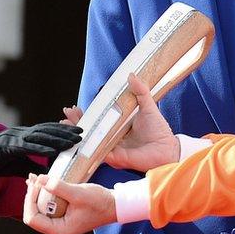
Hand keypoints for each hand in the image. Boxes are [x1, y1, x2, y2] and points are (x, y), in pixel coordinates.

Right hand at [0, 123, 82, 182]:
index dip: (63, 131)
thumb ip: (32, 166)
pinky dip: (41, 147)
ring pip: (40, 136)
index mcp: (23, 136)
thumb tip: (47, 172)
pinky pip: (27, 146)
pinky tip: (52, 149)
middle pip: (47, 130)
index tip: (78, 133)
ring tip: (73, 141)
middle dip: (65, 131)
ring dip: (58, 138)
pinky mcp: (7, 145)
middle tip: (82, 133)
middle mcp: (21, 133)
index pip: (47, 131)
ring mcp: (14, 137)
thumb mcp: (16, 165)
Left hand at [23, 173, 115, 233]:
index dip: (30, 201)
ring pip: (40, 208)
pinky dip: (44, 194)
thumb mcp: (78, 194)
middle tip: (35, 180)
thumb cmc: (101, 204)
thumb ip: (58, 187)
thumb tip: (42, 181)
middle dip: (32, 195)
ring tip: (37, 179)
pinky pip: (48, 205)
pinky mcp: (62, 215)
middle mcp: (57, 229)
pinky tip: (43, 183)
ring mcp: (59, 222)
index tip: (35, 186)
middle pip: (34, 214)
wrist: (113, 205)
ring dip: (37, 193)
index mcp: (59, 230)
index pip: (33, 218)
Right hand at [63, 74, 179, 172]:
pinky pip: (99, 153)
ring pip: (91, 141)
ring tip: (67, 124)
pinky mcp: (115, 158)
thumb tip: (131, 75)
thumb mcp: (148, 106)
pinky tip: (80, 139)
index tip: (76, 106)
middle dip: (78, 122)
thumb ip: (140, 91)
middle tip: (67, 114)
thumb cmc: (159, 130)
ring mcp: (113, 148)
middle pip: (92, 129)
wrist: (167, 148)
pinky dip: (89, 147)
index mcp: (120, 125)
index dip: (87, 113)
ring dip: (79, 133)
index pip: (100, 118)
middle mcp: (114, 137)